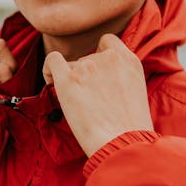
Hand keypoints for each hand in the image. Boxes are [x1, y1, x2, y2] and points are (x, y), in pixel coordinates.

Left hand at [43, 33, 152, 157]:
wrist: (122, 144)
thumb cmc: (129, 129)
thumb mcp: (136, 92)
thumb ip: (121, 77)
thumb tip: (101, 81)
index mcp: (129, 60)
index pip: (107, 42)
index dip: (98, 56)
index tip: (96, 74)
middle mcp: (108, 58)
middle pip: (87, 57)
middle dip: (85, 75)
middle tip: (89, 100)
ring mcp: (88, 67)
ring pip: (71, 64)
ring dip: (71, 79)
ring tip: (78, 104)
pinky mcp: (68, 80)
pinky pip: (52, 60)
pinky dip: (49, 69)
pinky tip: (52, 83)